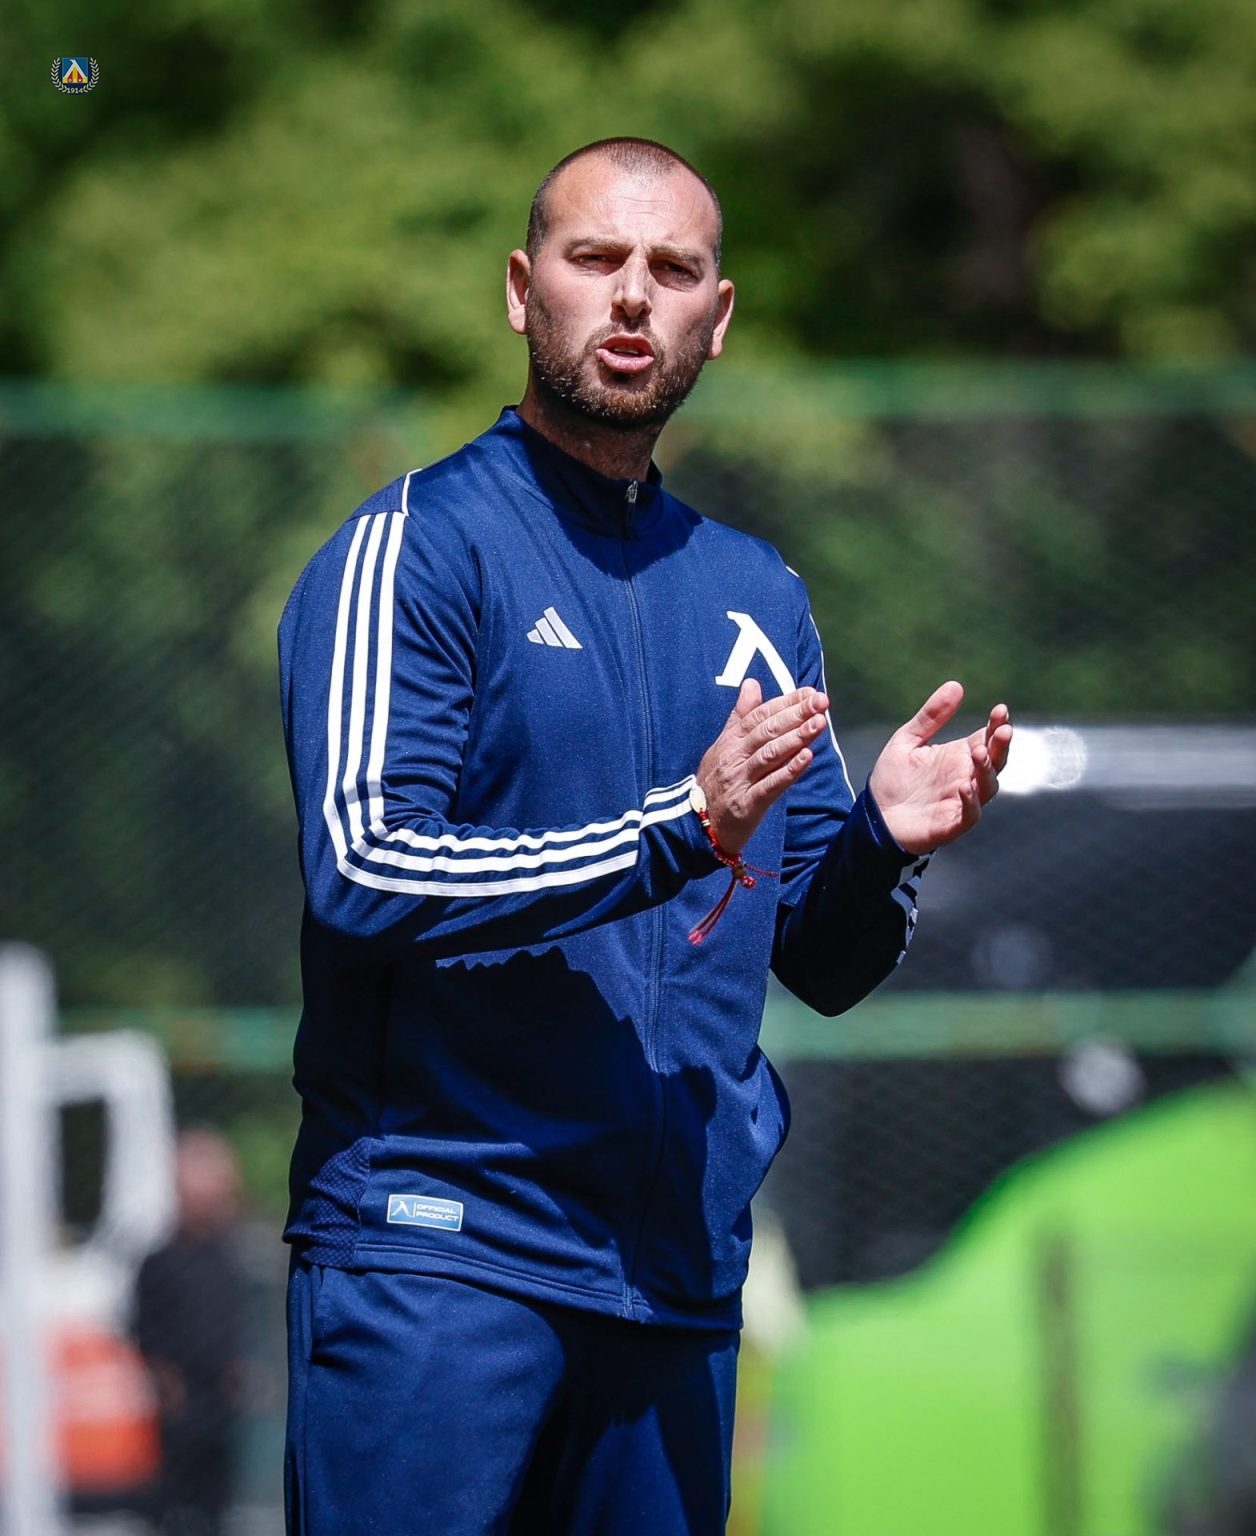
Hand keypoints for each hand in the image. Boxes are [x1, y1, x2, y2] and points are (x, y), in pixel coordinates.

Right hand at [696, 680, 828, 853]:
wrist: (696, 827)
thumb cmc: (716, 784)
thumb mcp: (723, 746)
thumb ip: (740, 716)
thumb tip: (752, 683)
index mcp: (730, 741)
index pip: (760, 715)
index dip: (785, 702)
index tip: (809, 692)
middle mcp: (734, 757)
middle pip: (767, 731)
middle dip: (796, 714)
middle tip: (821, 701)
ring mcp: (740, 780)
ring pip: (770, 754)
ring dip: (797, 737)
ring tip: (819, 723)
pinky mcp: (747, 804)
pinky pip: (770, 785)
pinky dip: (789, 771)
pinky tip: (807, 757)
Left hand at [869, 682, 1011, 854]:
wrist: (874, 817)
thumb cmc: (893, 780)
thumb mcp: (907, 741)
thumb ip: (930, 717)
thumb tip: (956, 685)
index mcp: (959, 756)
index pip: (987, 737)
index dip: (997, 725)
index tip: (1000, 710)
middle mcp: (967, 777)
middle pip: (996, 760)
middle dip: (1001, 745)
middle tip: (1002, 730)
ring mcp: (963, 801)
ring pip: (987, 786)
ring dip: (987, 769)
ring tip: (978, 752)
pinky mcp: (952, 823)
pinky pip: (971, 814)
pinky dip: (971, 801)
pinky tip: (964, 786)